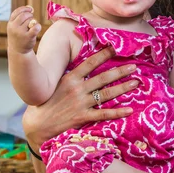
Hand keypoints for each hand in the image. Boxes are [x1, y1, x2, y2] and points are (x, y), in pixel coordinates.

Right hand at [7, 6, 40, 53]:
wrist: (18, 50)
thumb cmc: (18, 36)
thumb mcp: (14, 26)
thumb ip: (19, 17)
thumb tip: (30, 7)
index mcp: (10, 24)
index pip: (17, 12)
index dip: (24, 9)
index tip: (30, 9)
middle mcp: (14, 27)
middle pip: (24, 15)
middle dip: (30, 15)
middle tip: (32, 19)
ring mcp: (20, 32)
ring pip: (31, 21)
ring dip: (34, 22)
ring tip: (31, 28)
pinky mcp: (28, 37)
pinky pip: (36, 27)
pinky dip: (38, 26)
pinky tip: (36, 29)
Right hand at [22, 47, 136, 147]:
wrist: (37, 125)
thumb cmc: (47, 103)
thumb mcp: (56, 84)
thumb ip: (71, 76)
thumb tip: (85, 64)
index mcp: (70, 78)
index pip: (90, 63)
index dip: (104, 54)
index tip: (115, 47)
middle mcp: (77, 89)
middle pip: (103, 78)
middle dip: (120, 71)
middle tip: (134, 66)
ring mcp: (81, 103)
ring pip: (106, 94)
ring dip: (123, 88)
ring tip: (136, 83)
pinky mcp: (82, 117)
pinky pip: (104, 114)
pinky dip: (118, 112)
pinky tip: (129, 110)